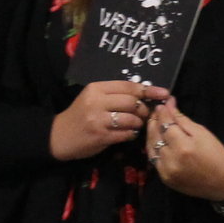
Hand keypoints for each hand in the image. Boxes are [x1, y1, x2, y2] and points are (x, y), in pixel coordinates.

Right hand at [51, 80, 166, 160]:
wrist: (59, 135)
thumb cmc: (81, 115)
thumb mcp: (94, 98)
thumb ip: (115, 94)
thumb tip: (146, 94)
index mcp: (96, 88)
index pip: (129, 86)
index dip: (149, 90)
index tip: (164, 93)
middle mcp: (97, 102)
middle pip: (132, 102)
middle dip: (144, 109)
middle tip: (145, 114)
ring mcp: (98, 120)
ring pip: (131, 118)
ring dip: (139, 123)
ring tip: (136, 125)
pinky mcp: (100, 136)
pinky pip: (126, 134)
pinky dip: (131, 134)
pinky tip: (128, 134)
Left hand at [147, 98, 223, 201]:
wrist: (223, 183)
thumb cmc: (216, 155)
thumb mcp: (202, 133)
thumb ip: (182, 120)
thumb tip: (169, 105)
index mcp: (183, 146)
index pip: (166, 124)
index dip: (162, 113)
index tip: (161, 105)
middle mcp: (172, 160)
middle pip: (155, 135)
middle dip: (154, 122)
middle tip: (156, 112)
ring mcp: (166, 171)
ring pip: (151, 147)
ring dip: (151, 134)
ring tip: (155, 124)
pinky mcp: (165, 179)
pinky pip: (153, 160)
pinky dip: (153, 148)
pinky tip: (156, 140)